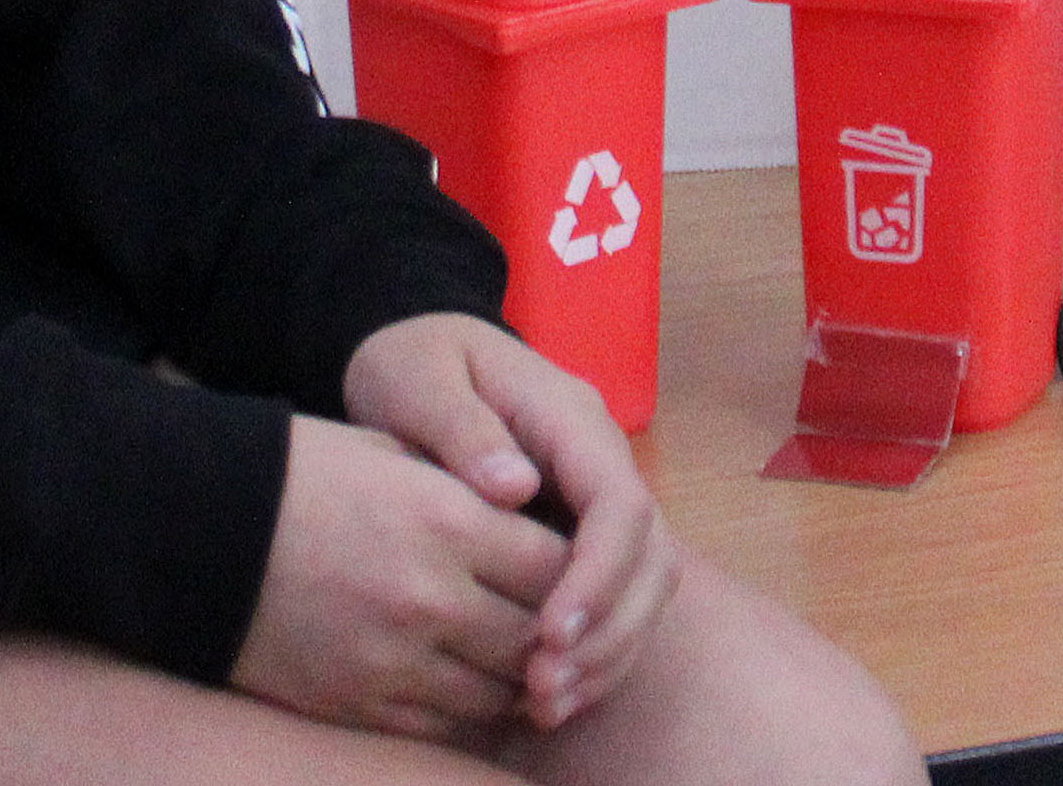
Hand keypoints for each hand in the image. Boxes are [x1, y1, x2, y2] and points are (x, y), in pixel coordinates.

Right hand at [233, 406, 567, 741]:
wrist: (210, 531)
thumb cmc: (310, 474)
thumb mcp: (398, 454)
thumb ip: (472, 490)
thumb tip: (537, 512)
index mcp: (447, 520)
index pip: (556, 563)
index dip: (577, 567)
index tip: (579, 562)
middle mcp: (432, 597)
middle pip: (537, 636)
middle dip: (559, 630)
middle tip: (565, 621)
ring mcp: (397, 660)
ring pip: (500, 692)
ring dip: (522, 678)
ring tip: (527, 658)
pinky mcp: (363, 704)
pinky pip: (446, 725)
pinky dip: (470, 709)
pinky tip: (475, 685)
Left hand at [342, 314, 680, 734]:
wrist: (413, 358)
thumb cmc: (412, 364)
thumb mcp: (417, 379)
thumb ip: (462, 427)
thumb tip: (515, 488)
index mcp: (568, 415)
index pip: (619, 500)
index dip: (599, 575)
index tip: (551, 635)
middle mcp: (599, 456)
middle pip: (650, 553)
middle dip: (609, 629)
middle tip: (543, 688)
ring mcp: (596, 495)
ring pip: (646, 584)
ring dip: (608, 651)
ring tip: (545, 703)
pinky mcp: (582, 532)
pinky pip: (616, 598)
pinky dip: (594, 651)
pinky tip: (546, 693)